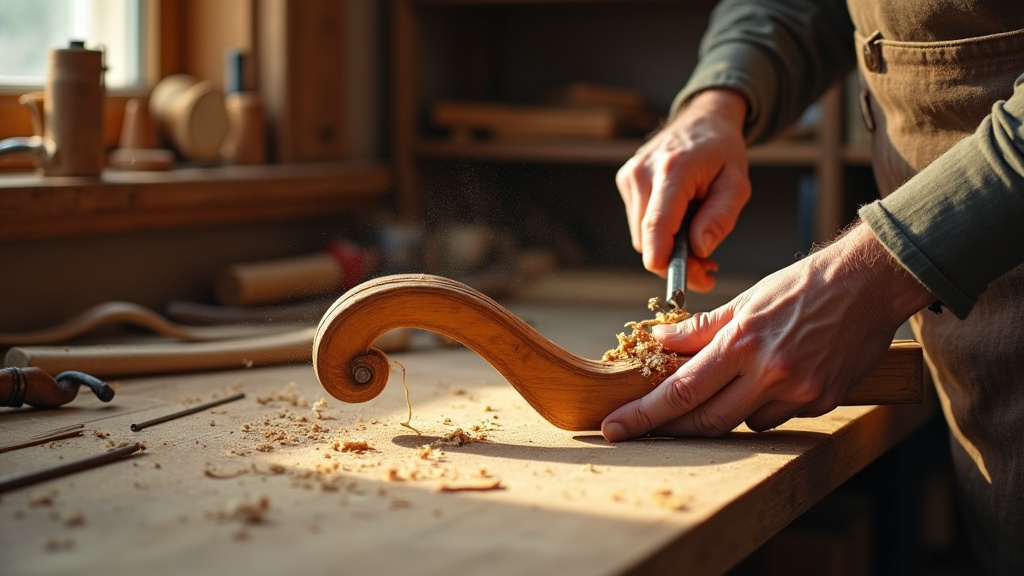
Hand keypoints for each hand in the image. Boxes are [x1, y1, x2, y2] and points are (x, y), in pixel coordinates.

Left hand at [601, 224, 935, 440]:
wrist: (869, 283)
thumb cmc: (803, 285)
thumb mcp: (745, 299)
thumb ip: (701, 328)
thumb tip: (660, 342)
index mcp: (742, 342)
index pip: (681, 389)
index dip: (644, 414)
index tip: (615, 427)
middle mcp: (768, 371)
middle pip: (705, 420)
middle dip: (669, 429)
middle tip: (640, 431)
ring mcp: (798, 391)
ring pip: (741, 424)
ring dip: (724, 413)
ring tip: (730, 384)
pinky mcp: (822, 402)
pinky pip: (777, 419)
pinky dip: (763, 407)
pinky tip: (772, 381)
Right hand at [616, 89, 750, 290]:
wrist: (702, 119)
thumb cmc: (722, 152)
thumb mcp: (737, 185)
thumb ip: (720, 218)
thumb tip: (700, 250)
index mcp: (674, 169)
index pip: (658, 224)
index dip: (662, 259)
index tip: (676, 285)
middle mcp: (644, 172)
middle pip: (648, 238)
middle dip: (675, 260)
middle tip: (708, 268)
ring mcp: (630, 176)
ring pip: (642, 235)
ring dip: (667, 248)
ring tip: (697, 240)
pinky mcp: (625, 180)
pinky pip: (639, 223)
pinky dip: (660, 232)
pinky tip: (681, 222)